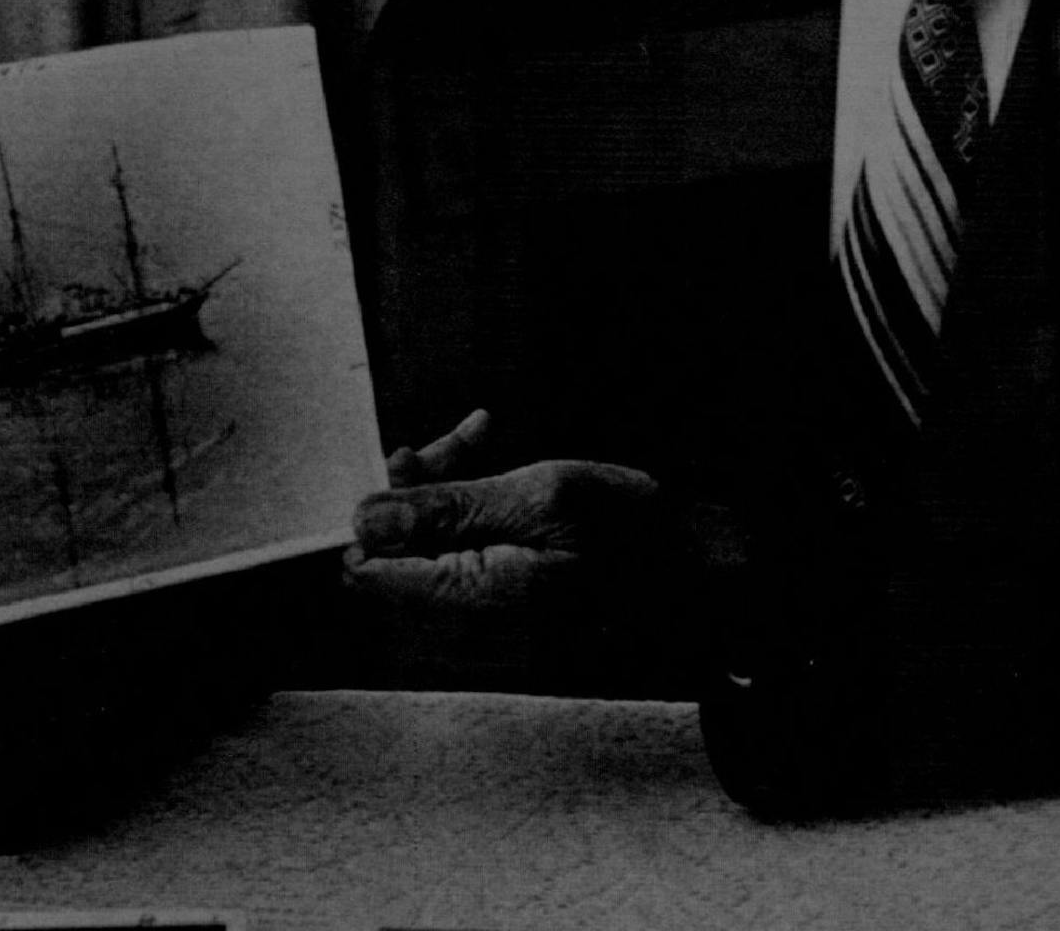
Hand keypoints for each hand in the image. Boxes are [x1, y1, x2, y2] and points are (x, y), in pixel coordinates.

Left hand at [343, 409, 693, 689]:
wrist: (690, 565)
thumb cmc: (630, 531)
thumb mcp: (539, 495)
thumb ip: (448, 508)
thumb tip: (368, 520)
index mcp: (472, 599)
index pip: (369, 570)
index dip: (379, 509)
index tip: (411, 462)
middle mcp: (468, 622)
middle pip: (397, 554)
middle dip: (422, 485)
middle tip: (463, 439)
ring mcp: (483, 618)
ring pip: (426, 546)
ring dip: (448, 485)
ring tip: (483, 437)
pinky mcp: (499, 606)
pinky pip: (458, 556)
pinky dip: (470, 507)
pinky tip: (495, 465)